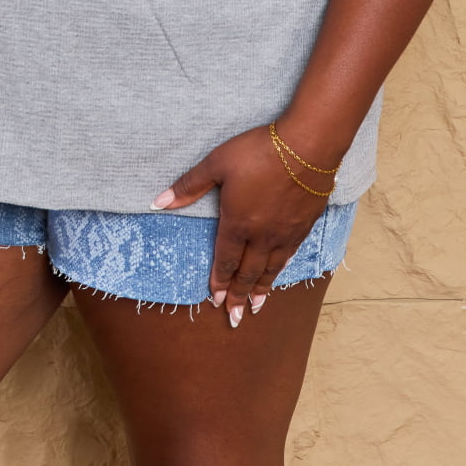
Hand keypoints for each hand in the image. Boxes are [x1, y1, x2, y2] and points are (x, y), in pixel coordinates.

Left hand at [151, 125, 330, 326]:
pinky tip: (279, 273)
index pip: (225, 260)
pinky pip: (289, 255)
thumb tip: (158, 202)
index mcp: (237, 223)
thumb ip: (189, 186)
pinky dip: (281, 270)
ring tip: (256, 307)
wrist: (307, 147)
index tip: (215, 300)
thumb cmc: (259, 152)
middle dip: (239, 296)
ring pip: (270, 268)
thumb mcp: (217, 163)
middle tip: (235, 318)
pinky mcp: (304, 225)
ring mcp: (285, 233)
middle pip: (248, 272)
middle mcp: (262, 235)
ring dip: (261, 289)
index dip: (219, 281)